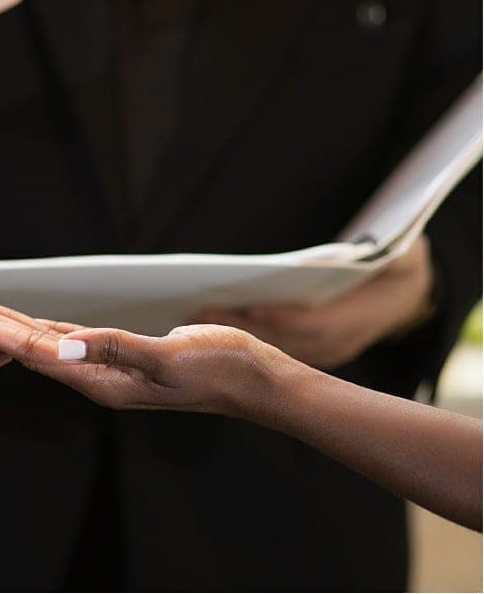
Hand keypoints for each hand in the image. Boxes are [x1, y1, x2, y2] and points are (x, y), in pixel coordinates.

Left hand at [0, 300, 295, 416]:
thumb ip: (115, 350)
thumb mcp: (166, 358)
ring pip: (48, 346)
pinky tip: (34, 325)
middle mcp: (96, 379)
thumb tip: (64, 348)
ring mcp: (108, 372)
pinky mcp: (122, 359)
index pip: (36, 352)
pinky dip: (45, 331)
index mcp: (100, 381)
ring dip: (12, 331)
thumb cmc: (217, 369)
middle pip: (31, 351)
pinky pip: (72, 344)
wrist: (252, 381)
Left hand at [192, 236, 434, 368]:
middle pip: (283, 341)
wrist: (408, 295)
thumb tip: (359, 250)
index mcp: (363, 316)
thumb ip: (379, 252)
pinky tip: (210, 327)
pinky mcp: (309, 353)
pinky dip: (241, 340)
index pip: (314, 323)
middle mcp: (340, 342)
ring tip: (194, 319)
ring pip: (272, 351)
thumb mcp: (402, 250)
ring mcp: (324, 352)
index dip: (278, 317)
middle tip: (198, 312)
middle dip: (240, 327)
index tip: (243, 305)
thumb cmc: (399, 263)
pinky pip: (271, 351)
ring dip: (234, 336)